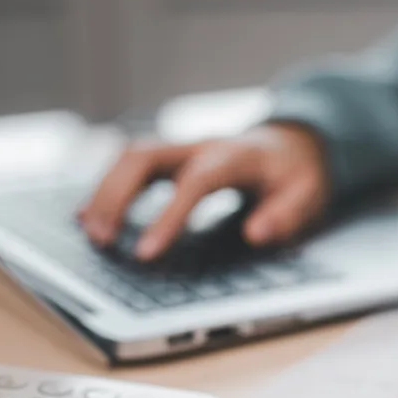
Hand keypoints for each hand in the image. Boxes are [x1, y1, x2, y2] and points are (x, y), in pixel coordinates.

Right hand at [77, 123, 329, 259]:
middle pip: (145, 157)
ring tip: (90, 234)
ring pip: (129, 157)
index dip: (167, 217)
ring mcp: (182, 149)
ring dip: (104, 192)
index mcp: (235, 157)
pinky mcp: (170, 158)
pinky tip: (89, 216)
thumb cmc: (296, 175)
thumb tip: (256, 233)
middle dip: (116, 196)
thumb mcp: (307, 195)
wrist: (293, 144)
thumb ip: (286, 214)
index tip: (145, 254)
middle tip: (101, 240)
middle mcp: (201, 146)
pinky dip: (107, 188)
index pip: (194, 183)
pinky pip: (129, 165)